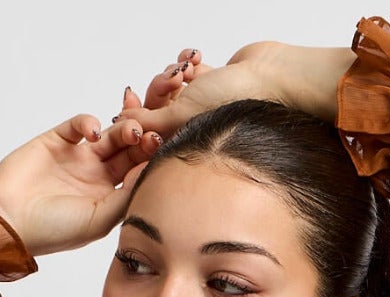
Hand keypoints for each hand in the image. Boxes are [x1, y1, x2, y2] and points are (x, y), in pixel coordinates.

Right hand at [0, 112, 161, 257]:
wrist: (6, 219)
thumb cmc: (52, 230)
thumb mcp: (97, 221)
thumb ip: (125, 197)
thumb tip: (150, 172)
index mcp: (109, 199)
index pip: (138, 173)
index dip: (152, 161)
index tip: (164, 153)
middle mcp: (97, 177)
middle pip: (129, 151)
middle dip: (143, 140)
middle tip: (152, 135)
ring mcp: (78, 157)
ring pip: (110, 135)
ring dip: (124, 129)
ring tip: (130, 131)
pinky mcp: (57, 140)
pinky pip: (80, 124)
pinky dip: (90, 122)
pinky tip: (93, 132)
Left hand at [114, 40, 291, 142]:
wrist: (269, 76)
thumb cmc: (233, 101)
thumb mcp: (182, 114)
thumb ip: (150, 121)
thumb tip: (120, 123)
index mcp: (184, 144)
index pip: (147, 135)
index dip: (136, 117)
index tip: (132, 104)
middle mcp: (192, 126)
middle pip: (156, 105)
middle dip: (160, 87)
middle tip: (174, 80)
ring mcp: (201, 103)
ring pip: (170, 84)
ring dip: (173, 71)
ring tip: (189, 69)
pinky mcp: (211, 82)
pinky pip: (187, 67)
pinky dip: (188, 60)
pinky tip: (198, 60)